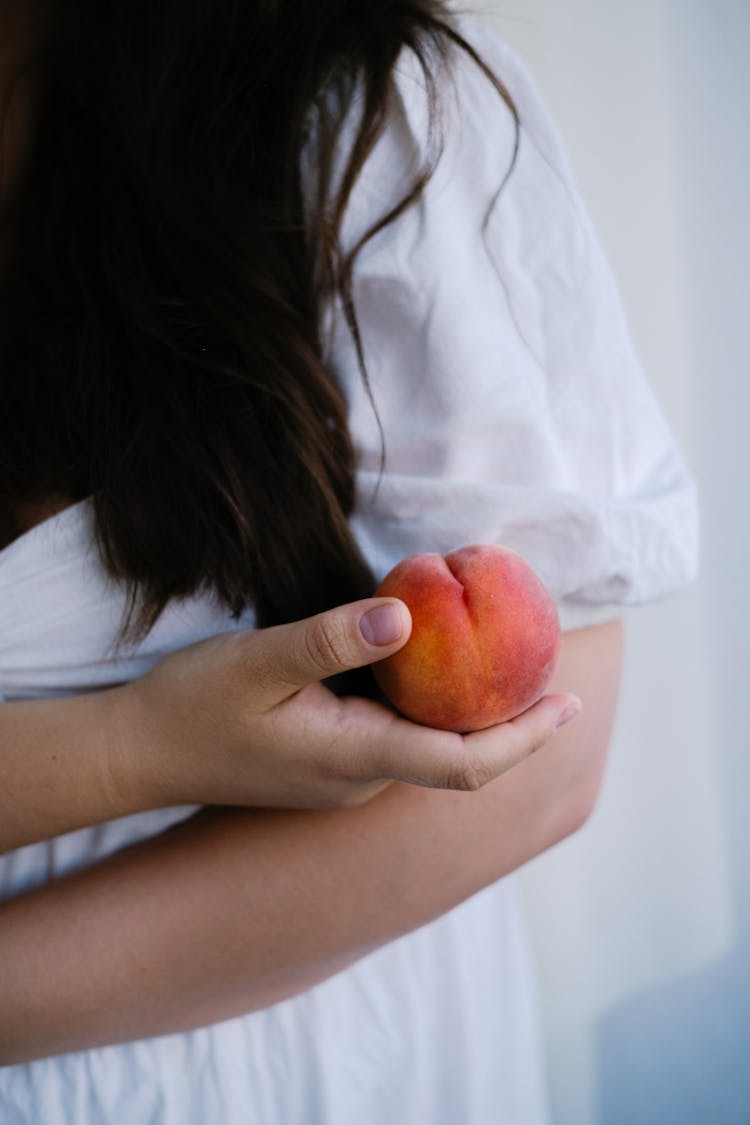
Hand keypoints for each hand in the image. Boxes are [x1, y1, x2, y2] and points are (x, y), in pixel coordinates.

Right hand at [118, 598, 581, 811]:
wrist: (140, 754)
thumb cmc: (193, 706)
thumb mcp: (257, 661)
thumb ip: (330, 638)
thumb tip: (407, 616)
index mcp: (354, 758)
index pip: (463, 764)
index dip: (522, 737)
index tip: (570, 704)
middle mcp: (362, 777)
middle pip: (460, 759)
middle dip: (515, 723)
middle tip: (557, 669)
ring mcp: (346, 775)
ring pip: (432, 747)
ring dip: (477, 712)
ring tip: (511, 659)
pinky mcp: (331, 760)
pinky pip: (402, 737)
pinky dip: (436, 706)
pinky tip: (440, 666)